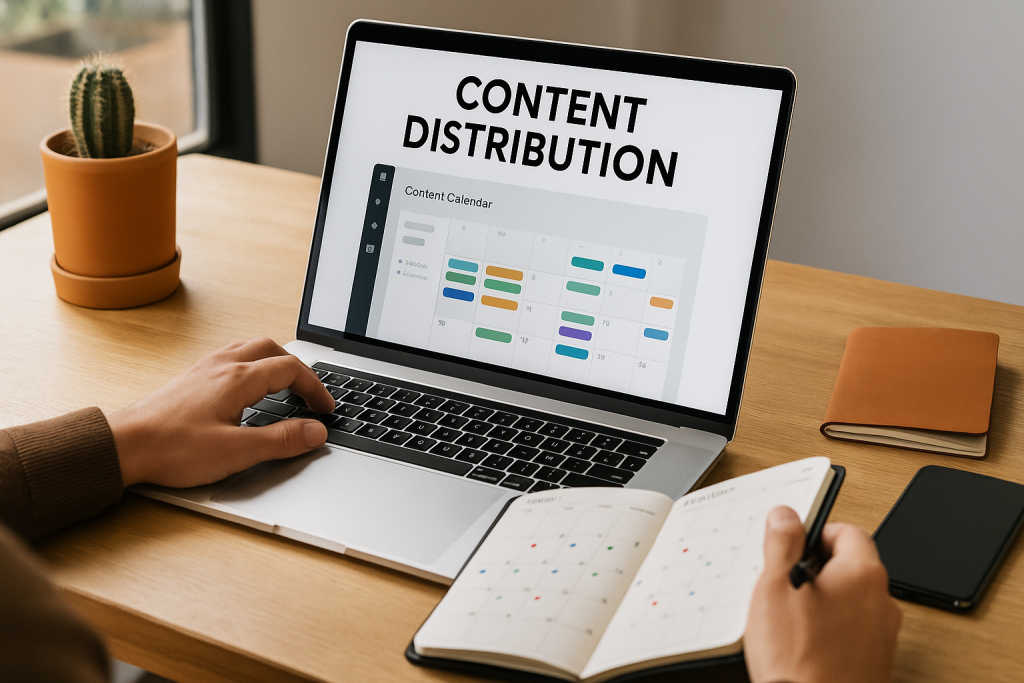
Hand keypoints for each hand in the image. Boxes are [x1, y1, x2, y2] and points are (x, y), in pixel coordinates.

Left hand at [107, 338, 335, 487]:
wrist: (123, 446)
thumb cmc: (172, 449)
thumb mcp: (236, 451)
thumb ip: (281, 440)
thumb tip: (315, 432)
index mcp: (238, 379)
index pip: (291, 369)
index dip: (315, 388)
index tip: (325, 409)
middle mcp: (221, 366)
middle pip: (271, 349)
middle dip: (298, 368)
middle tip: (310, 392)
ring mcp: (203, 370)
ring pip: (248, 348)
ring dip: (273, 360)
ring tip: (285, 380)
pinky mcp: (189, 380)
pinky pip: (228, 356)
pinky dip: (250, 363)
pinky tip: (245, 382)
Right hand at [745, 506, 901, 682]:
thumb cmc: (798, 660)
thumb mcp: (774, 588)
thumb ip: (782, 543)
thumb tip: (786, 516)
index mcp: (862, 573)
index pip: (846, 530)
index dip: (814, 533)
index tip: (791, 544)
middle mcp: (882, 601)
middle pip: (850, 565)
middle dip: (817, 568)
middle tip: (783, 583)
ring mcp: (883, 635)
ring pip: (851, 599)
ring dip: (824, 601)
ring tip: (790, 619)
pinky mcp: (876, 662)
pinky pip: (854, 630)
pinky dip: (832, 629)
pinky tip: (803, 644)